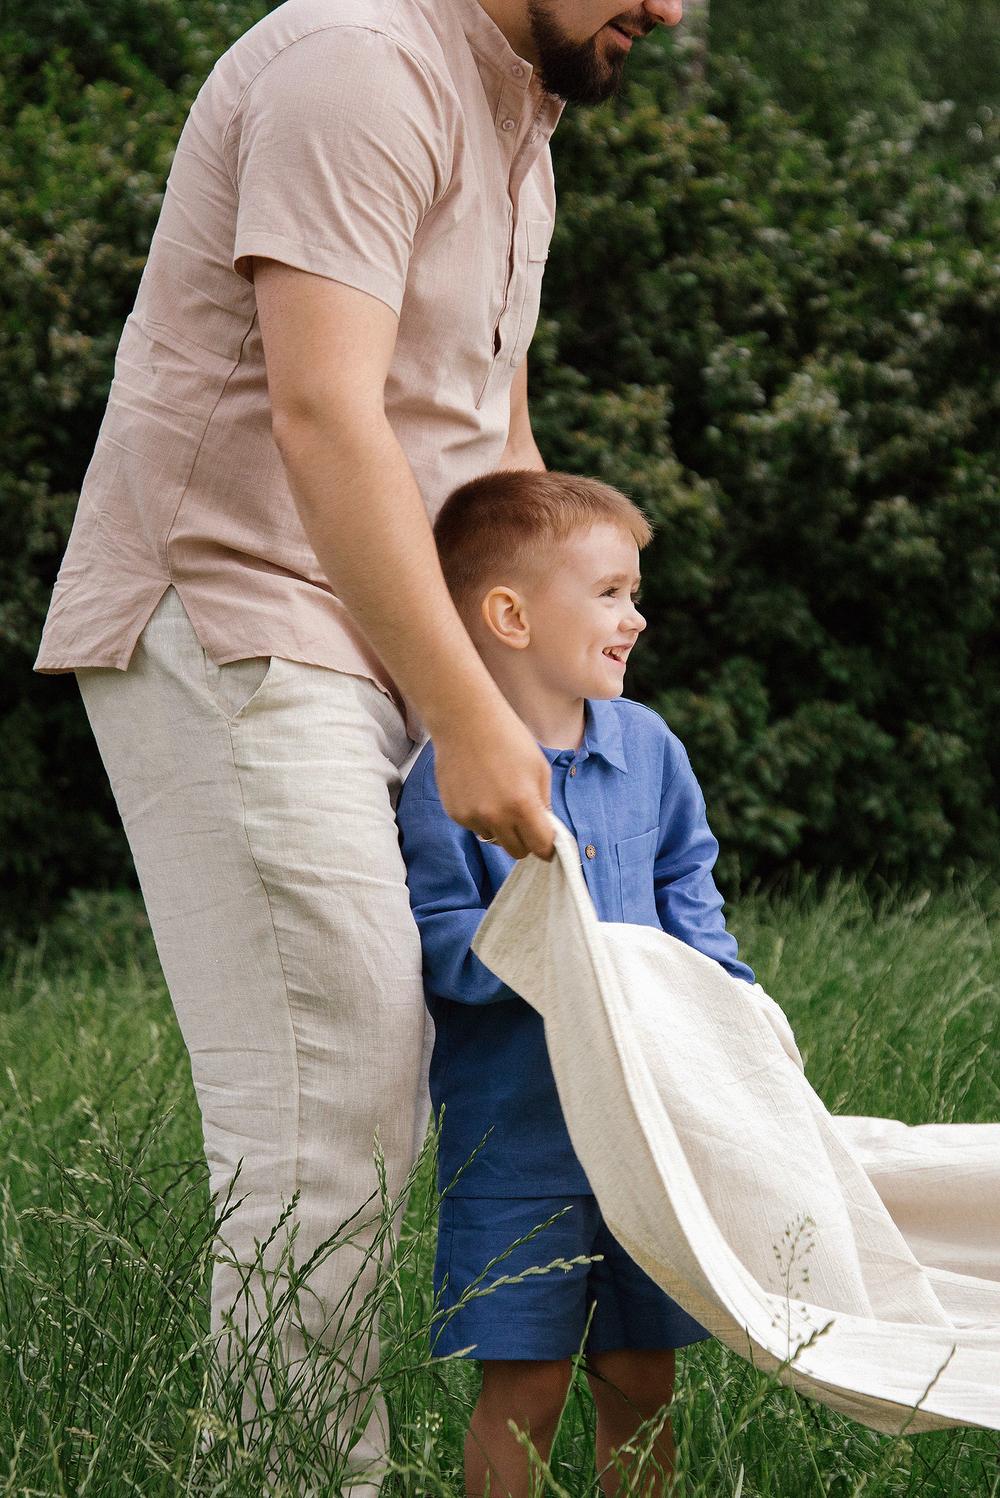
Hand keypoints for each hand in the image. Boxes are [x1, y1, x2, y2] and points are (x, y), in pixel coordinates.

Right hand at [432, 704, 554, 860]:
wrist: (465, 721)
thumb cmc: (508, 738)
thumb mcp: (539, 768)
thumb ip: (543, 803)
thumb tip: (543, 828)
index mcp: (523, 806)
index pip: (540, 846)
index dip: (547, 847)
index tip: (547, 843)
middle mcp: (496, 817)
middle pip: (516, 851)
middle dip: (525, 841)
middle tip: (524, 822)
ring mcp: (472, 816)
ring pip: (494, 838)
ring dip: (500, 827)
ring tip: (497, 795)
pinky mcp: (454, 812)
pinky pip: (474, 826)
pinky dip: (480, 816)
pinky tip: (479, 789)